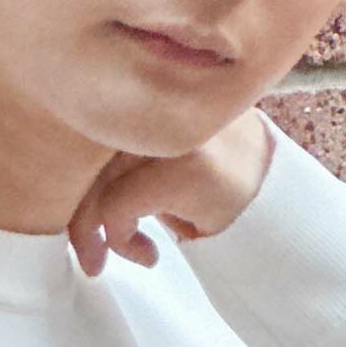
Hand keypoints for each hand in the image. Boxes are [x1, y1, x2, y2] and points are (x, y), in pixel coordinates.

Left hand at [67, 107, 274, 277]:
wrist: (283, 222)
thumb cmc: (218, 196)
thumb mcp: (167, 163)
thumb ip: (124, 153)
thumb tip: (63, 181)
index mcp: (162, 87)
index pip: (94, 121)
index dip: (72, 174)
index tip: (80, 217)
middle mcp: (172, 100)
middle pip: (89, 153)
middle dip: (79, 214)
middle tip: (89, 259)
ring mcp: (181, 131)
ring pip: (99, 182)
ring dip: (100, 234)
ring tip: (125, 256)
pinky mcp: (188, 167)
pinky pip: (120, 205)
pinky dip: (121, 239)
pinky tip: (148, 254)